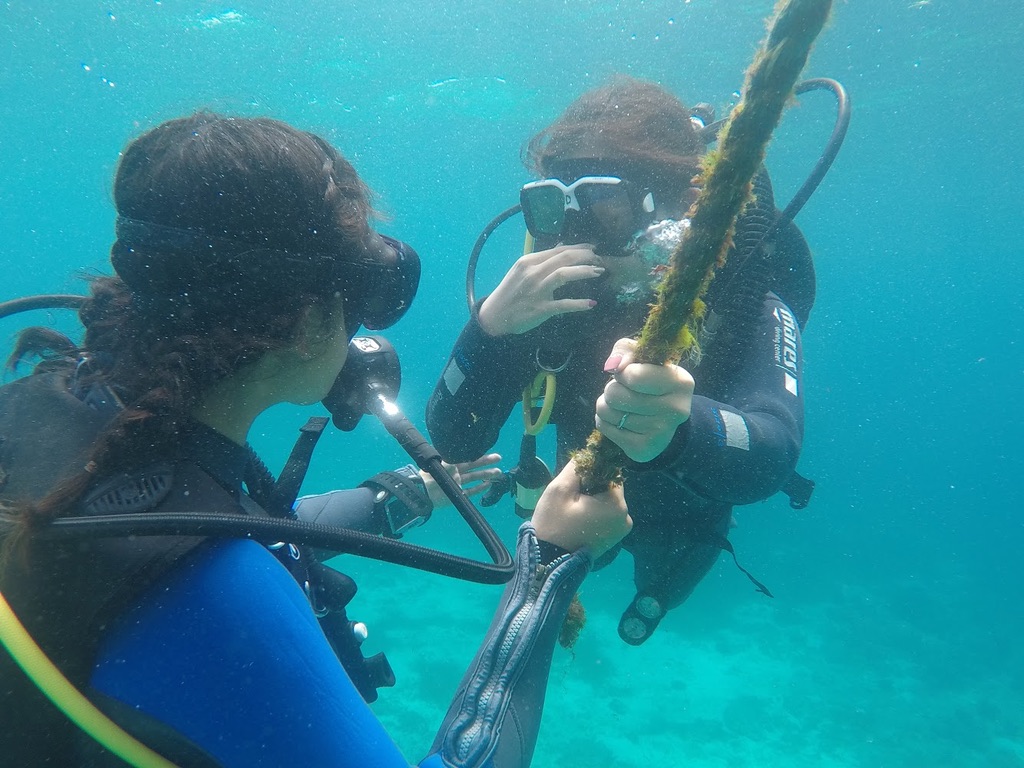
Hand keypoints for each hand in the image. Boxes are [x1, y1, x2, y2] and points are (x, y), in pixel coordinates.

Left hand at [421, 453, 502, 509]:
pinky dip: (480, 488)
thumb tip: (465, 448)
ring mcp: (457, 483)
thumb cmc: (433, 475)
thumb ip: (454, 457)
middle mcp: (455, 472)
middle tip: (499, 458)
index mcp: (451, 463)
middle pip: (473, 466)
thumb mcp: (444, 462)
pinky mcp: (458, 494)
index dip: (478, 454)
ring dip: (486, 475)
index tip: (488, 450)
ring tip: (498, 473)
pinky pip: (471, 491)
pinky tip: (488, 484)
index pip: (467, 457)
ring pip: (474, 478)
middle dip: (486, 463)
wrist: (425, 492)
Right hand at [477, 245, 604, 335]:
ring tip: (599, 272)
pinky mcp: (540, 308)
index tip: (592, 249)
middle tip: (600, 259)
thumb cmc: (510, 293)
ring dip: (585, 271)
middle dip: (586, 257)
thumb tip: (561, 247)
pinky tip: (591, 304)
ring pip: (564, 274)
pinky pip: (563, 304)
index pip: (558, 250)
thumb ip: (541, 260)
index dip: (579, 248)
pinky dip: (579, 304)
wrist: (494, 315)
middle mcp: (533, 273)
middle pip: (564, 258)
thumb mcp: (522, 271)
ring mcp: (537, 290)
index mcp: (528, 261)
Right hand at [532, 460, 630, 559]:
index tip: (575, 480)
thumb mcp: (560, 489)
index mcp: (617, 504)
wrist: (549, 562)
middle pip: (610, 487)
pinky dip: (595, 512)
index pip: (609, 473)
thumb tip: (588, 453)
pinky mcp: (615, 539)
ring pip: (608, 501)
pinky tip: (578, 518)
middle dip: (592, 486)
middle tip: (571, 496)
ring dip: (593, 499)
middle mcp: (626, 517)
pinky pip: (607, 515)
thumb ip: (577, 466)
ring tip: (573, 508)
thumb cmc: (554, 524)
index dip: (592, 471)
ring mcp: (622, 530)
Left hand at [595, 338, 694, 462]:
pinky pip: (604, 427)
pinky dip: (605, 421)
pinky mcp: (644, 449)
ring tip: (622, 405)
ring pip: (606, 411)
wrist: (664, 419)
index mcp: (681, 382)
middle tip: (624, 391)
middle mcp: (676, 410)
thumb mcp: (642, 357)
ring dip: (607, 404)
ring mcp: (661, 433)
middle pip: (615, 394)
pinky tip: (620, 420)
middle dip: (612, 389)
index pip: (634, 376)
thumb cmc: (650, 380)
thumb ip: (625, 350)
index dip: (622, 372)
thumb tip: (612, 365)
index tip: (628, 374)